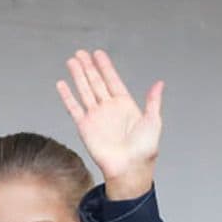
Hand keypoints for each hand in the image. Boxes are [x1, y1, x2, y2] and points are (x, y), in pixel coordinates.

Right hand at [55, 49, 164, 200]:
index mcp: (125, 105)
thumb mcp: (153, 121)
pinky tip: (62, 84)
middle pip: (96, 82)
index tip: (98, 54)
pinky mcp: (85, 127)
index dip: (105, 67)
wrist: (129, 169)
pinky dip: (67, 96)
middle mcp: (109, 108)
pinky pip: (74, 108)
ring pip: (85, 90)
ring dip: (78, 76)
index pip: (112, 80)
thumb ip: (153, 101)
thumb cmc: (145, 149)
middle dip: (88, 67)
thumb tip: (159, 83)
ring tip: (72, 61)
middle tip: (81, 53)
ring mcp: (96, 117)